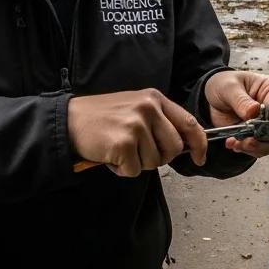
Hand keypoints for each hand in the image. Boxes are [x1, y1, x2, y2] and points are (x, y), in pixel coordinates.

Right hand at [67, 88, 207, 177]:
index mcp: (154, 98)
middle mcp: (148, 108)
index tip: (200, 158)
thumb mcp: (135, 108)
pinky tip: (110, 155)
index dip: (199, 144)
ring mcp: (136, 125)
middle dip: (159, 157)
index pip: (189, 123)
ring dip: (137, 163)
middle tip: (138, 152)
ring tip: (119, 149)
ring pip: (154, 161)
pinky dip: (121, 169)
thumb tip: (184, 144)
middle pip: (174, 148)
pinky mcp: (123, 143)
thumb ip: (159, 121)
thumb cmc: (102, 118)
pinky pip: (134, 170)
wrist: (69, 121)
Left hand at [204, 71, 268, 159]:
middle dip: (262, 139)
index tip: (253, 125)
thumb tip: (253, 111)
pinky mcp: (258, 135)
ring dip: (253, 147)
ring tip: (236, 143)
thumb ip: (241, 100)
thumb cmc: (224, 84)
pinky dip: (246, 149)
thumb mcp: (229, 87)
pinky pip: (259, 148)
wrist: (213, 96)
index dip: (268, 120)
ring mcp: (267, 123)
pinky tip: (234, 143)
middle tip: (245, 141)